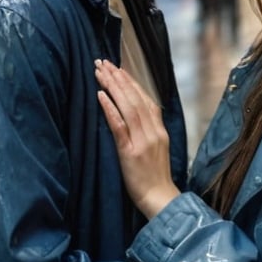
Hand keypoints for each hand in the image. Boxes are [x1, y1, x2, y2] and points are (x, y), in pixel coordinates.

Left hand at [95, 59, 180, 218]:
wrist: (160, 199)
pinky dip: (110, 109)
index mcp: (160, 131)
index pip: (146, 100)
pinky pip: (119, 127)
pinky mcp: (131, 153)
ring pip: (128, 108)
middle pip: (135, 99)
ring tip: (101, 73)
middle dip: (119, 79)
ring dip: (113, 88)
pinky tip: (101, 96)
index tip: (119, 68)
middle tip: (104, 62)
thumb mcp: (157, 150)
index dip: (132, 83)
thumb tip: (136, 115)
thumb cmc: (155, 178)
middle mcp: (153, 132)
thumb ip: (149, 131)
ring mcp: (143, 142)